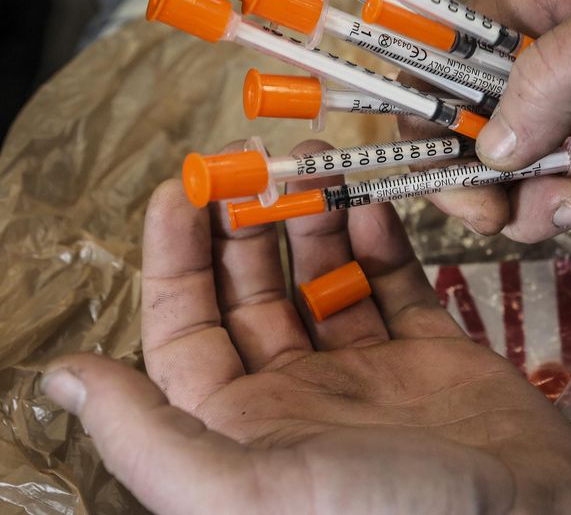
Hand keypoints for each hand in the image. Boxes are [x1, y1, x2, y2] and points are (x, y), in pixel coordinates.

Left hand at [41, 141, 570, 514]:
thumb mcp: (249, 489)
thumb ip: (151, 436)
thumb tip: (64, 378)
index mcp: (243, 429)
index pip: (186, 328)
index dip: (176, 256)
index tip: (186, 186)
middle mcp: (300, 398)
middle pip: (254, 294)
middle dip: (249, 224)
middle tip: (258, 161)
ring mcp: (370, 373)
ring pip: (326, 280)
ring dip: (316, 223)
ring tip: (318, 166)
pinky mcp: (433, 356)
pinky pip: (396, 286)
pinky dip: (381, 243)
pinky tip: (371, 206)